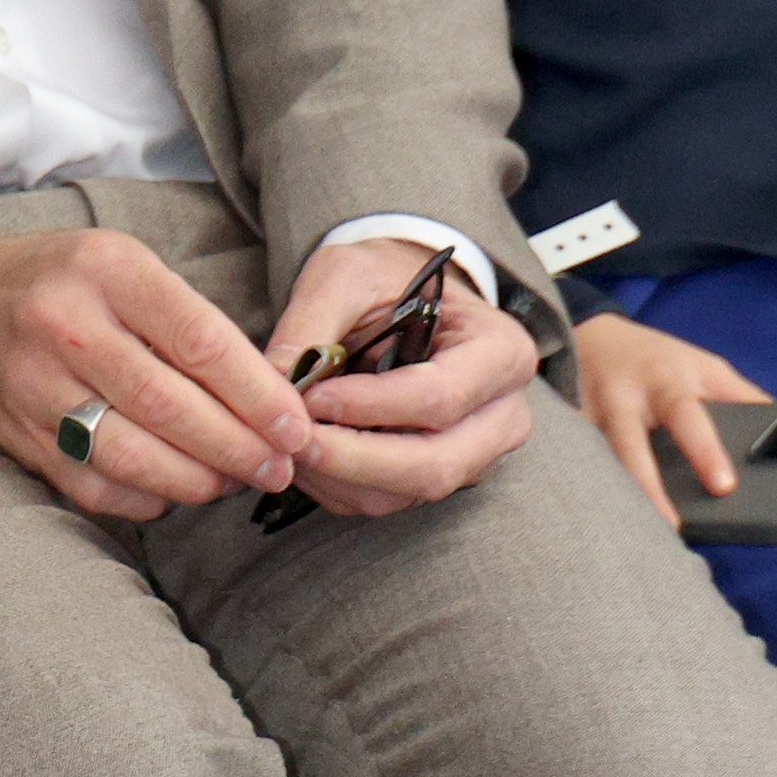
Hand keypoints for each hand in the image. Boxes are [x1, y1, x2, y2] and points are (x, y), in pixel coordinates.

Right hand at [0, 219, 313, 522]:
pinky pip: (96, 487)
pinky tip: (175, 491)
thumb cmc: (53, 282)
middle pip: (172, 406)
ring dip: (199, 481)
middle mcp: (66, 326)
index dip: (258, 393)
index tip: (296, 425)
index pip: (201, 341)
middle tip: (280, 468)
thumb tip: (263, 395)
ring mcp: (34, 387)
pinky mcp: (18, 436)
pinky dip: (147, 499)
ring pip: (135, 456)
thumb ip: (183, 319)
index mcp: (106, 271)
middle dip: (240, 448)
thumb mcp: (118, 264)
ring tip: (236, 482)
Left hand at [262, 233, 539, 519]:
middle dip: (352, 460)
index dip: (371, 407)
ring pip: (405, 492)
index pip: (441, 397)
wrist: (407, 300)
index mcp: (500, 353)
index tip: (313, 398)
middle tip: (292, 441)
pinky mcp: (438, 476)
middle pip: (434, 464)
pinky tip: (303, 454)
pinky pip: (386, 499)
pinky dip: (335, 485)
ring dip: (336, 477)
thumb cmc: (386, 281)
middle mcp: (502, 414)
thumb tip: (274, 382)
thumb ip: (311, 324)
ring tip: (287, 443)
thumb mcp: (347, 276)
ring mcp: (475, 454)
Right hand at [572, 308, 766, 519]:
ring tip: (626, 539)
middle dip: (648, 488)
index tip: (723, 485)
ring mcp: (586, 415)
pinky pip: (571, 467)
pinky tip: (591, 522)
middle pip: (629, 447)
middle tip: (671, 528)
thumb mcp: (705, 367)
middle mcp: (623, 399)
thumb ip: (742, 396)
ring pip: (592, 461)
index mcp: (666, 383)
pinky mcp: (563, 431)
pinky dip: (581, 492)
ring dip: (608, 498)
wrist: (591, 334)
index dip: (704, 451)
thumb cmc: (658, 359)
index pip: (687, 417)